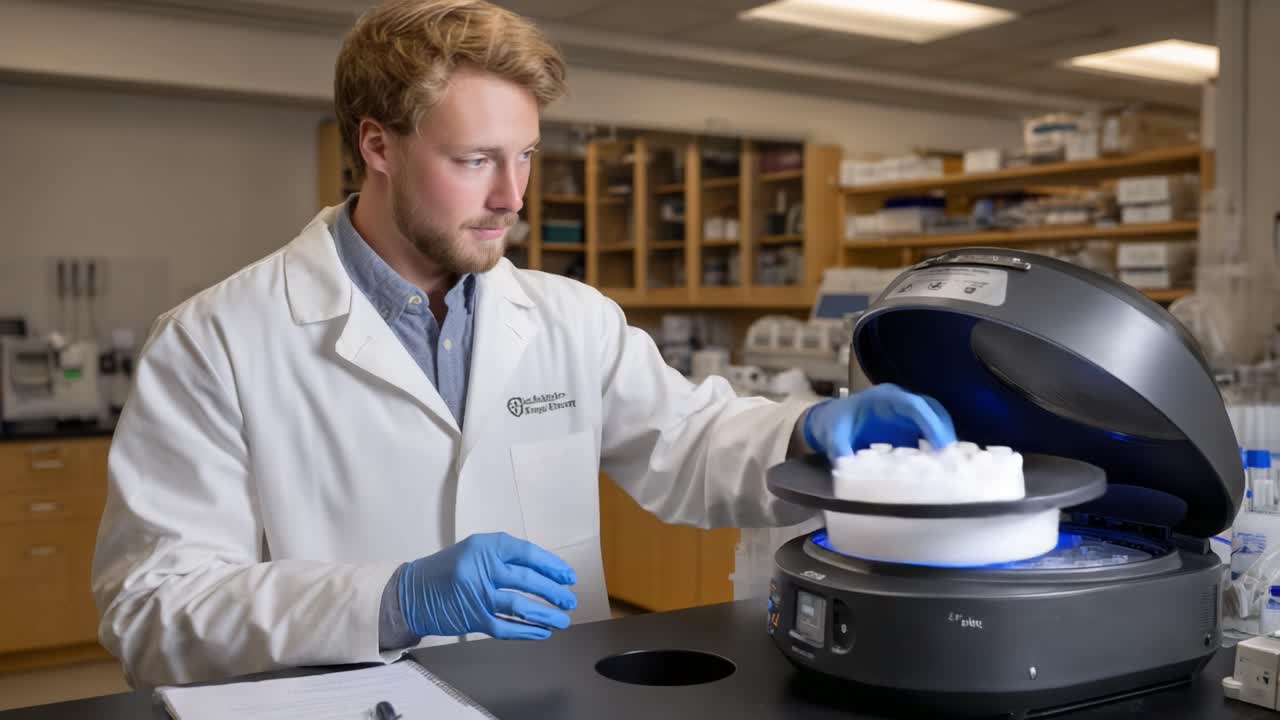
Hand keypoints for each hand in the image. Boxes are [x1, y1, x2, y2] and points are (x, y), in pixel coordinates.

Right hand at [400, 532, 577, 639]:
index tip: (568, 576)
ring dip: (545, 614)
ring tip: (562, 620)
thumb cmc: (447, 570)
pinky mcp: (473, 618)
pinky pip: (505, 627)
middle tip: (569, 600)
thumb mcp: (474, 551)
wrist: (411, 592)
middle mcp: (482, 567)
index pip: (528, 553)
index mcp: (485, 546)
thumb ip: (504, 557)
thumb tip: (544, 572)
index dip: (552, 566)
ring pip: (520, 605)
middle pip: (528, 580)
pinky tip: (541, 633)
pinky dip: (526, 631)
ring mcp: (477, 594)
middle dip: (554, 591)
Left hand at [802, 383, 955, 460]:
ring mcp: (906, 414)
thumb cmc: (834, 423)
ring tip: (951, 464)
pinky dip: (936, 447)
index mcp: (884, 398)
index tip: (941, 444)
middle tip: (952, 458)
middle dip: (944, 431)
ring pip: (935, 420)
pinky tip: (939, 466)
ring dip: (944, 439)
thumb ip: (839, 448)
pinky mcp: (908, 427)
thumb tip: (845, 466)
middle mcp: (900, 402)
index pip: (913, 405)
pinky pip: (928, 433)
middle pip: (932, 409)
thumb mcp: (832, 435)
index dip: (930, 422)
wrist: (830, 422)